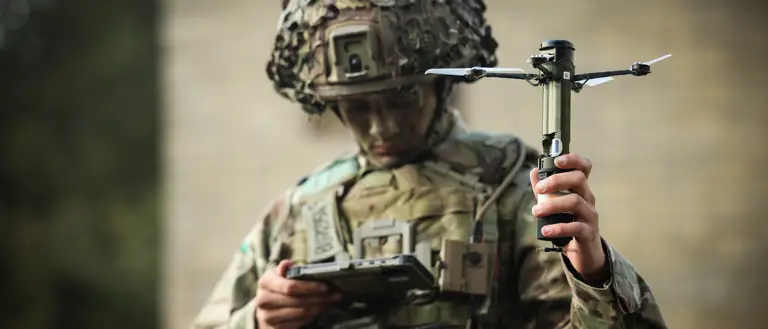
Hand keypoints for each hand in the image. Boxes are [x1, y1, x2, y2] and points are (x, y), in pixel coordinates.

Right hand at [255, 260, 340, 328]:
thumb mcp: (277, 276)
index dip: (309, 287)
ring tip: (331, 301)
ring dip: (320, 307)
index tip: (325, 286)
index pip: (290, 286)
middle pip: (298, 301)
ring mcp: (269, 316)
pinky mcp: (276, 327)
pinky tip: (321, 309)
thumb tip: (287, 263)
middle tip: (336, 294)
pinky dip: (313, 315)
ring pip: (301, 313)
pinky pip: (300, 322)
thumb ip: (284, 270)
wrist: (263, 310)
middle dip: (320, 297)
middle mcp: (264, 300)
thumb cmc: (274, 289)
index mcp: (265, 283)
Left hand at [529, 153, 608, 284]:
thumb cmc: (569, 223)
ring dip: (553, 205)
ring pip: (575, 202)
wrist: (584, 252)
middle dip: (556, 181)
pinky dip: (559, 228)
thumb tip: (533, 171)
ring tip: (536, 212)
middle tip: (539, 190)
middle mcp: (587, 198)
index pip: (584, 167)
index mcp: (580, 189)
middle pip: (578, 179)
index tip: (557, 160)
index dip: (573, 160)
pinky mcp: (588, 233)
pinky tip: (545, 230)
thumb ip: (544, 190)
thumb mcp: (555, 205)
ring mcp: (590, 215)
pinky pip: (575, 227)